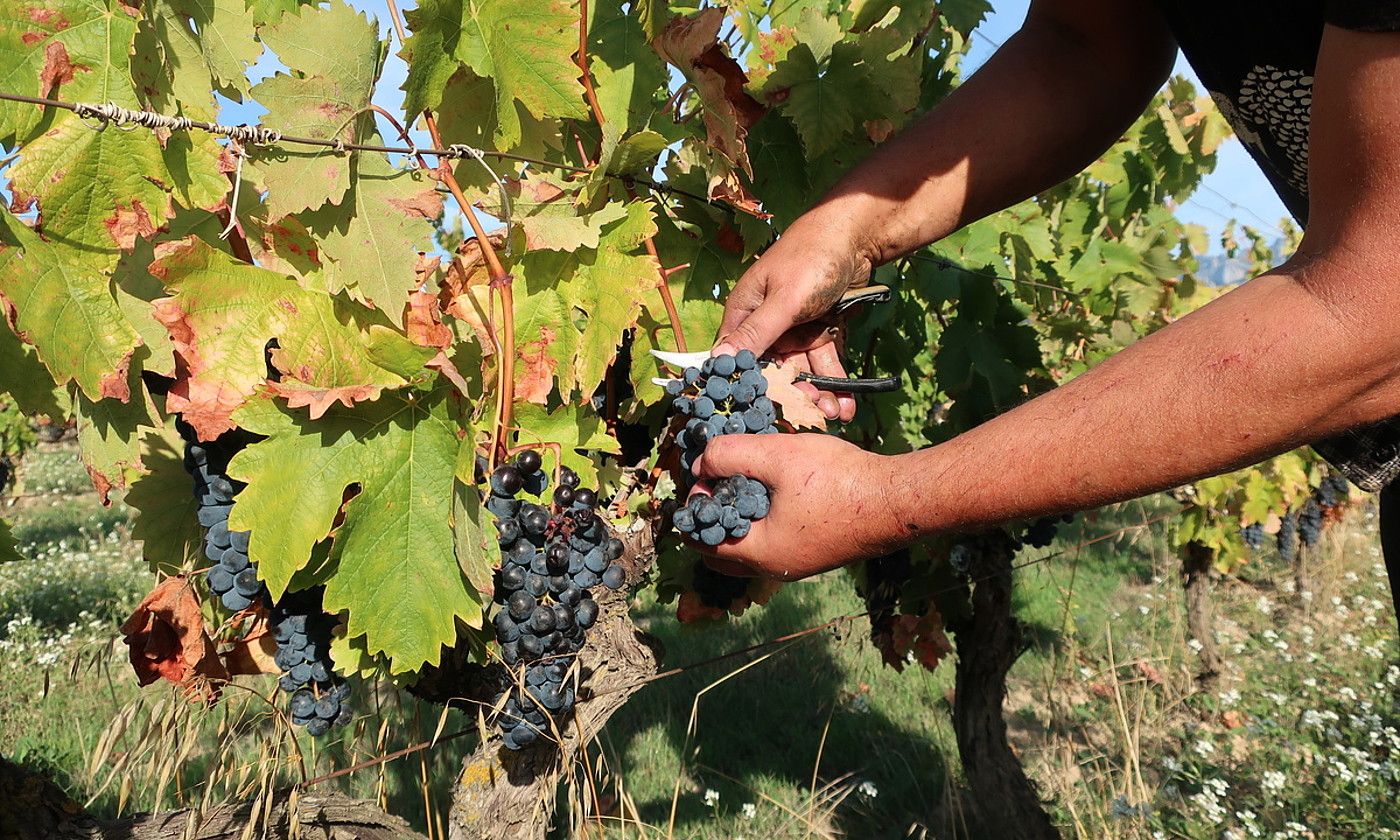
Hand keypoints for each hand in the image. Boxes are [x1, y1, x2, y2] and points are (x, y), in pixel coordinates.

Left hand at [688, 432, 905, 578]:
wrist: (898, 501)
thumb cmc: (838, 480)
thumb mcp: (778, 456)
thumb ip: (731, 455)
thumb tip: (702, 460)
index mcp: (760, 554)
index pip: (702, 541)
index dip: (695, 507)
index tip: (705, 474)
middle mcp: (776, 568)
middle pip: (723, 552)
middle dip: (713, 518)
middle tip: (719, 482)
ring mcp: (799, 564)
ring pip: (751, 548)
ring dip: (741, 517)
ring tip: (747, 478)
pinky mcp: (817, 552)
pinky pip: (777, 542)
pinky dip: (765, 520)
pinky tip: (778, 486)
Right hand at [712, 212, 876, 421]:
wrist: (856, 237)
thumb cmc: (811, 259)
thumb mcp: (783, 300)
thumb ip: (755, 333)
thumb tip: (717, 361)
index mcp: (746, 313)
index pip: (735, 357)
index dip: (744, 385)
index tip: (758, 414)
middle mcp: (767, 325)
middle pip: (772, 370)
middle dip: (791, 395)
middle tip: (812, 415)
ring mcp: (795, 330)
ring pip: (801, 371)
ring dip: (818, 393)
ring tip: (836, 414)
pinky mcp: (820, 332)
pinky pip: (824, 363)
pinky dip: (836, 383)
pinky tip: (848, 404)